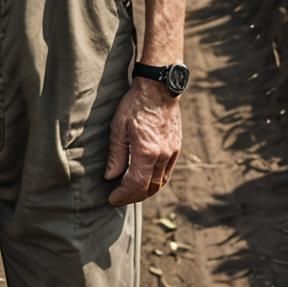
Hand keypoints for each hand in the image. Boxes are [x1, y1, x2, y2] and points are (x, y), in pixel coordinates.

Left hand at [104, 77, 181, 206]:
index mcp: (147, 152)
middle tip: (118, 198)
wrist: (159, 88)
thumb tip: (110, 176)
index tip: (112, 198)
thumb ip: (115, 155)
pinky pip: (167, 173)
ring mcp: (172, 152)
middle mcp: (163, 155)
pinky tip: (145, 180)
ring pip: (160, 183)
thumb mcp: (118, 127)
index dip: (123, 195)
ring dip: (145, 191)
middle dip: (132, 197)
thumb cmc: (135, 104)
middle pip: (149, 188)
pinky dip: (156, 182)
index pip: (135, 184)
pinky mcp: (176, 147)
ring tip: (130, 192)